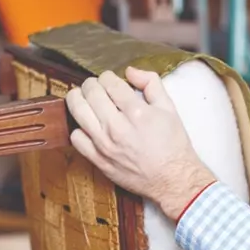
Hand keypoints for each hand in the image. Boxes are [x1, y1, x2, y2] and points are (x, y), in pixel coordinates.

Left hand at [65, 67, 215, 220]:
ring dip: (77, 99)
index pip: (110, 83)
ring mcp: (105, 145)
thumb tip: (130, 71)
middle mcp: (117, 127)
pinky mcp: (99, 160)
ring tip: (83, 98)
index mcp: (137, 112)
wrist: (172, 178)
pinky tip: (88, 125)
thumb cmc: (173, 144)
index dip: (108, 76)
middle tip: (96, 86)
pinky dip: (79, 128)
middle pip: (90, 93)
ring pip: (77, 112)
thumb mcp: (169, 108)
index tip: (110, 80)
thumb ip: (151, 83)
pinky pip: (76, 138)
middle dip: (91, 84)